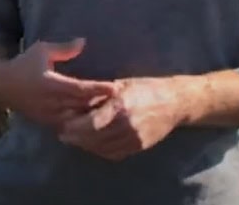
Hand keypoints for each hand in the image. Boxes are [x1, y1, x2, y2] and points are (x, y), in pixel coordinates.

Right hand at [0, 38, 118, 130]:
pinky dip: (85, 127)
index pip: (81, 89)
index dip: (100, 89)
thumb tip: (84, 42)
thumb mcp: (41, 50)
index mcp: (52, 84)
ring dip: (96, 118)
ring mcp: (50, 116)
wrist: (2, 84)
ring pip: (79, 121)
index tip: (116, 87)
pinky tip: (97, 124)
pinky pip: (71, 128)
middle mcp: (52, 103)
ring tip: (114, 114)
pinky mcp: (49, 123)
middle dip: (103, 106)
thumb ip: (64, 49)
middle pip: (83, 108)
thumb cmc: (24, 64)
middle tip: (124, 102)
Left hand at [57, 77, 184, 160]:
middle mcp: (127, 125)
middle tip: (63, 134)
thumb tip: (76, 102)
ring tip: (74, 139)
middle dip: (76, 138)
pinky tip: (92, 144)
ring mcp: (134, 138)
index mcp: (121, 106)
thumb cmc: (145, 88)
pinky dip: (100, 150)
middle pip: (94, 138)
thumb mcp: (120, 85)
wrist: (175, 102)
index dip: (74, 126)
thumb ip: (99, 95)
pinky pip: (114, 153)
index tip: (63, 124)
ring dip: (86, 145)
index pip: (91, 123)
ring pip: (102, 148)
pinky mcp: (139, 147)